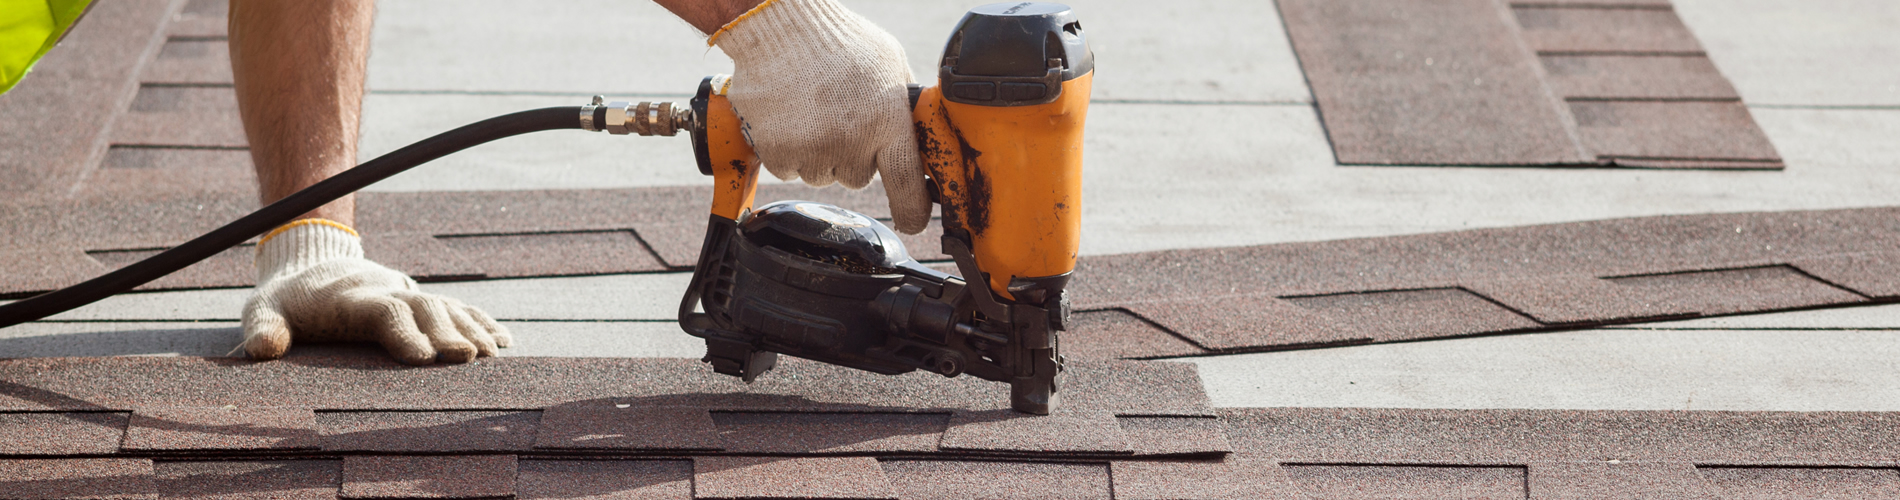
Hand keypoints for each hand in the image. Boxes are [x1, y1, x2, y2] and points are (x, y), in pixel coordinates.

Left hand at [239, 220, 510, 363]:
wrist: (312, 261)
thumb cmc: (285, 300)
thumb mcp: (261, 310)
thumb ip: (263, 328)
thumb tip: (263, 351)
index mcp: (349, 298)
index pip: (382, 310)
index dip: (403, 332)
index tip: (423, 359)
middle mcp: (385, 291)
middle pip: (424, 307)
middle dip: (448, 331)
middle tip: (468, 359)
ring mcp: (406, 293)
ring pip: (446, 306)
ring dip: (471, 329)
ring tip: (492, 355)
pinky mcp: (420, 299)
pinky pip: (458, 307)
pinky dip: (481, 322)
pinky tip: (504, 341)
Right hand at [712, 0, 931, 233]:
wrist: (778, 27)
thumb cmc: (838, 40)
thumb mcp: (890, 63)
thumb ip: (904, 103)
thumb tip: (919, 133)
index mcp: (887, 121)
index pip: (906, 183)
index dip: (912, 209)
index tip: (913, 221)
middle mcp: (851, 142)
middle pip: (858, 178)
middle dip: (852, 155)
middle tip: (841, 116)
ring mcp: (812, 150)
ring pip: (822, 174)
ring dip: (819, 152)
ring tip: (812, 110)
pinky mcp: (778, 153)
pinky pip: (790, 170)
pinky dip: (788, 150)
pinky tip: (790, 116)